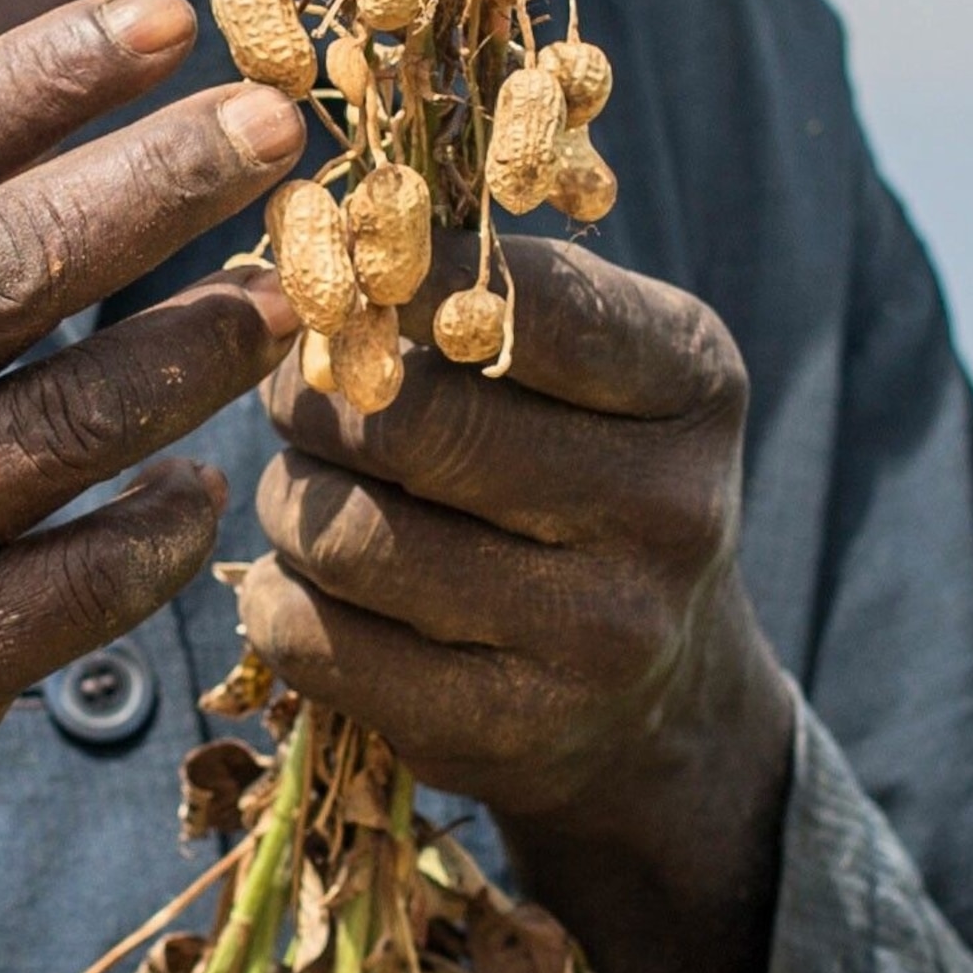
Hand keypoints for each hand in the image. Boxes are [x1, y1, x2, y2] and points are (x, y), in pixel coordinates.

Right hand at [0, 0, 303, 972]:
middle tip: (276, 128)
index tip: (168, 15)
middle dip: (154, 181)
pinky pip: (82, 583)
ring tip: (283, 301)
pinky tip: (202, 488)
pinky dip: (161, 527)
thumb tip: (63, 112)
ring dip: (193, 350)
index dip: (45, 71)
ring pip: (63, 422)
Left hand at [239, 233, 796, 972]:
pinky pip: (316, 639)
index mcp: (692, 379)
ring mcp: (595, 634)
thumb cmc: (582, 477)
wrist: (655, 698)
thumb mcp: (592, 366)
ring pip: (342, 532)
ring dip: (289, 500)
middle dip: (314, 399)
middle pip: (404, 421)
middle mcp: (668, 508)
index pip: (519, 296)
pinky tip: (313, 584)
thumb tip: (309, 240)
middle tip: (298, 396)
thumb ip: (482, 293)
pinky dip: (280, 599)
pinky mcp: (505, 732)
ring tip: (312, 490)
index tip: (347, 286)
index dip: (394, 281)